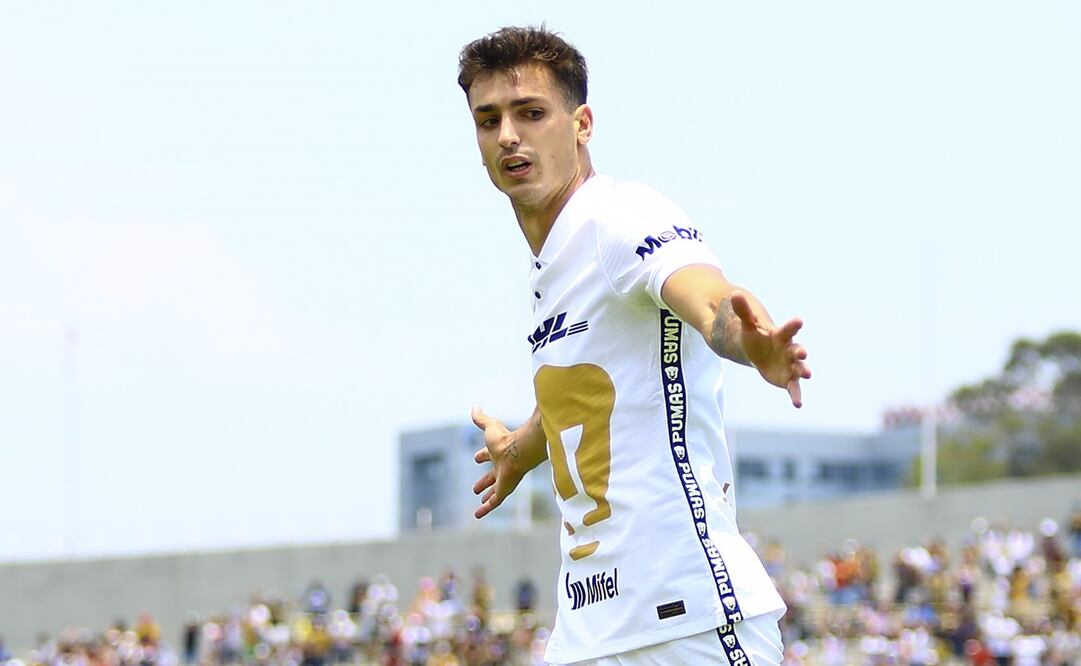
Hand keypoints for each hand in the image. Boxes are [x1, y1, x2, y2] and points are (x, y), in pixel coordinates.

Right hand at [471, 406, 527, 518]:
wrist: (520, 450)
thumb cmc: (505, 438)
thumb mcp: (490, 427)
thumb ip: (481, 418)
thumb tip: (475, 407)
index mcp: (498, 452)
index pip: (488, 454)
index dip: (482, 455)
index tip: (476, 457)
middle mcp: (502, 467)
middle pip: (492, 476)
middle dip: (484, 481)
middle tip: (476, 487)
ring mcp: (504, 479)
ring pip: (494, 491)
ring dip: (487, 496)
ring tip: (479, 501)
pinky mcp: (504, 490)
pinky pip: (494, 502)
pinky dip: (485, 509)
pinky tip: (476, 515)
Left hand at [732, 292, 811, 407]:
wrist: (759, 353)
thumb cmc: (756, 337)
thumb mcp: (748, 325)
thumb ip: (743, 311)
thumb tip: (734, 294)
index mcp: (781, 335)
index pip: (788, 329)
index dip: (793, 325)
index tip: (799, 320)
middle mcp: (790, 350)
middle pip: (797, 350)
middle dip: (800, 352)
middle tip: (803, 353)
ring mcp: (790, 366)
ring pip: (799, 369)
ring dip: (803, 371)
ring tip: (808, 374)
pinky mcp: (788, 379)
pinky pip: (793, 387)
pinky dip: (796, 394)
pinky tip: (797, 403)